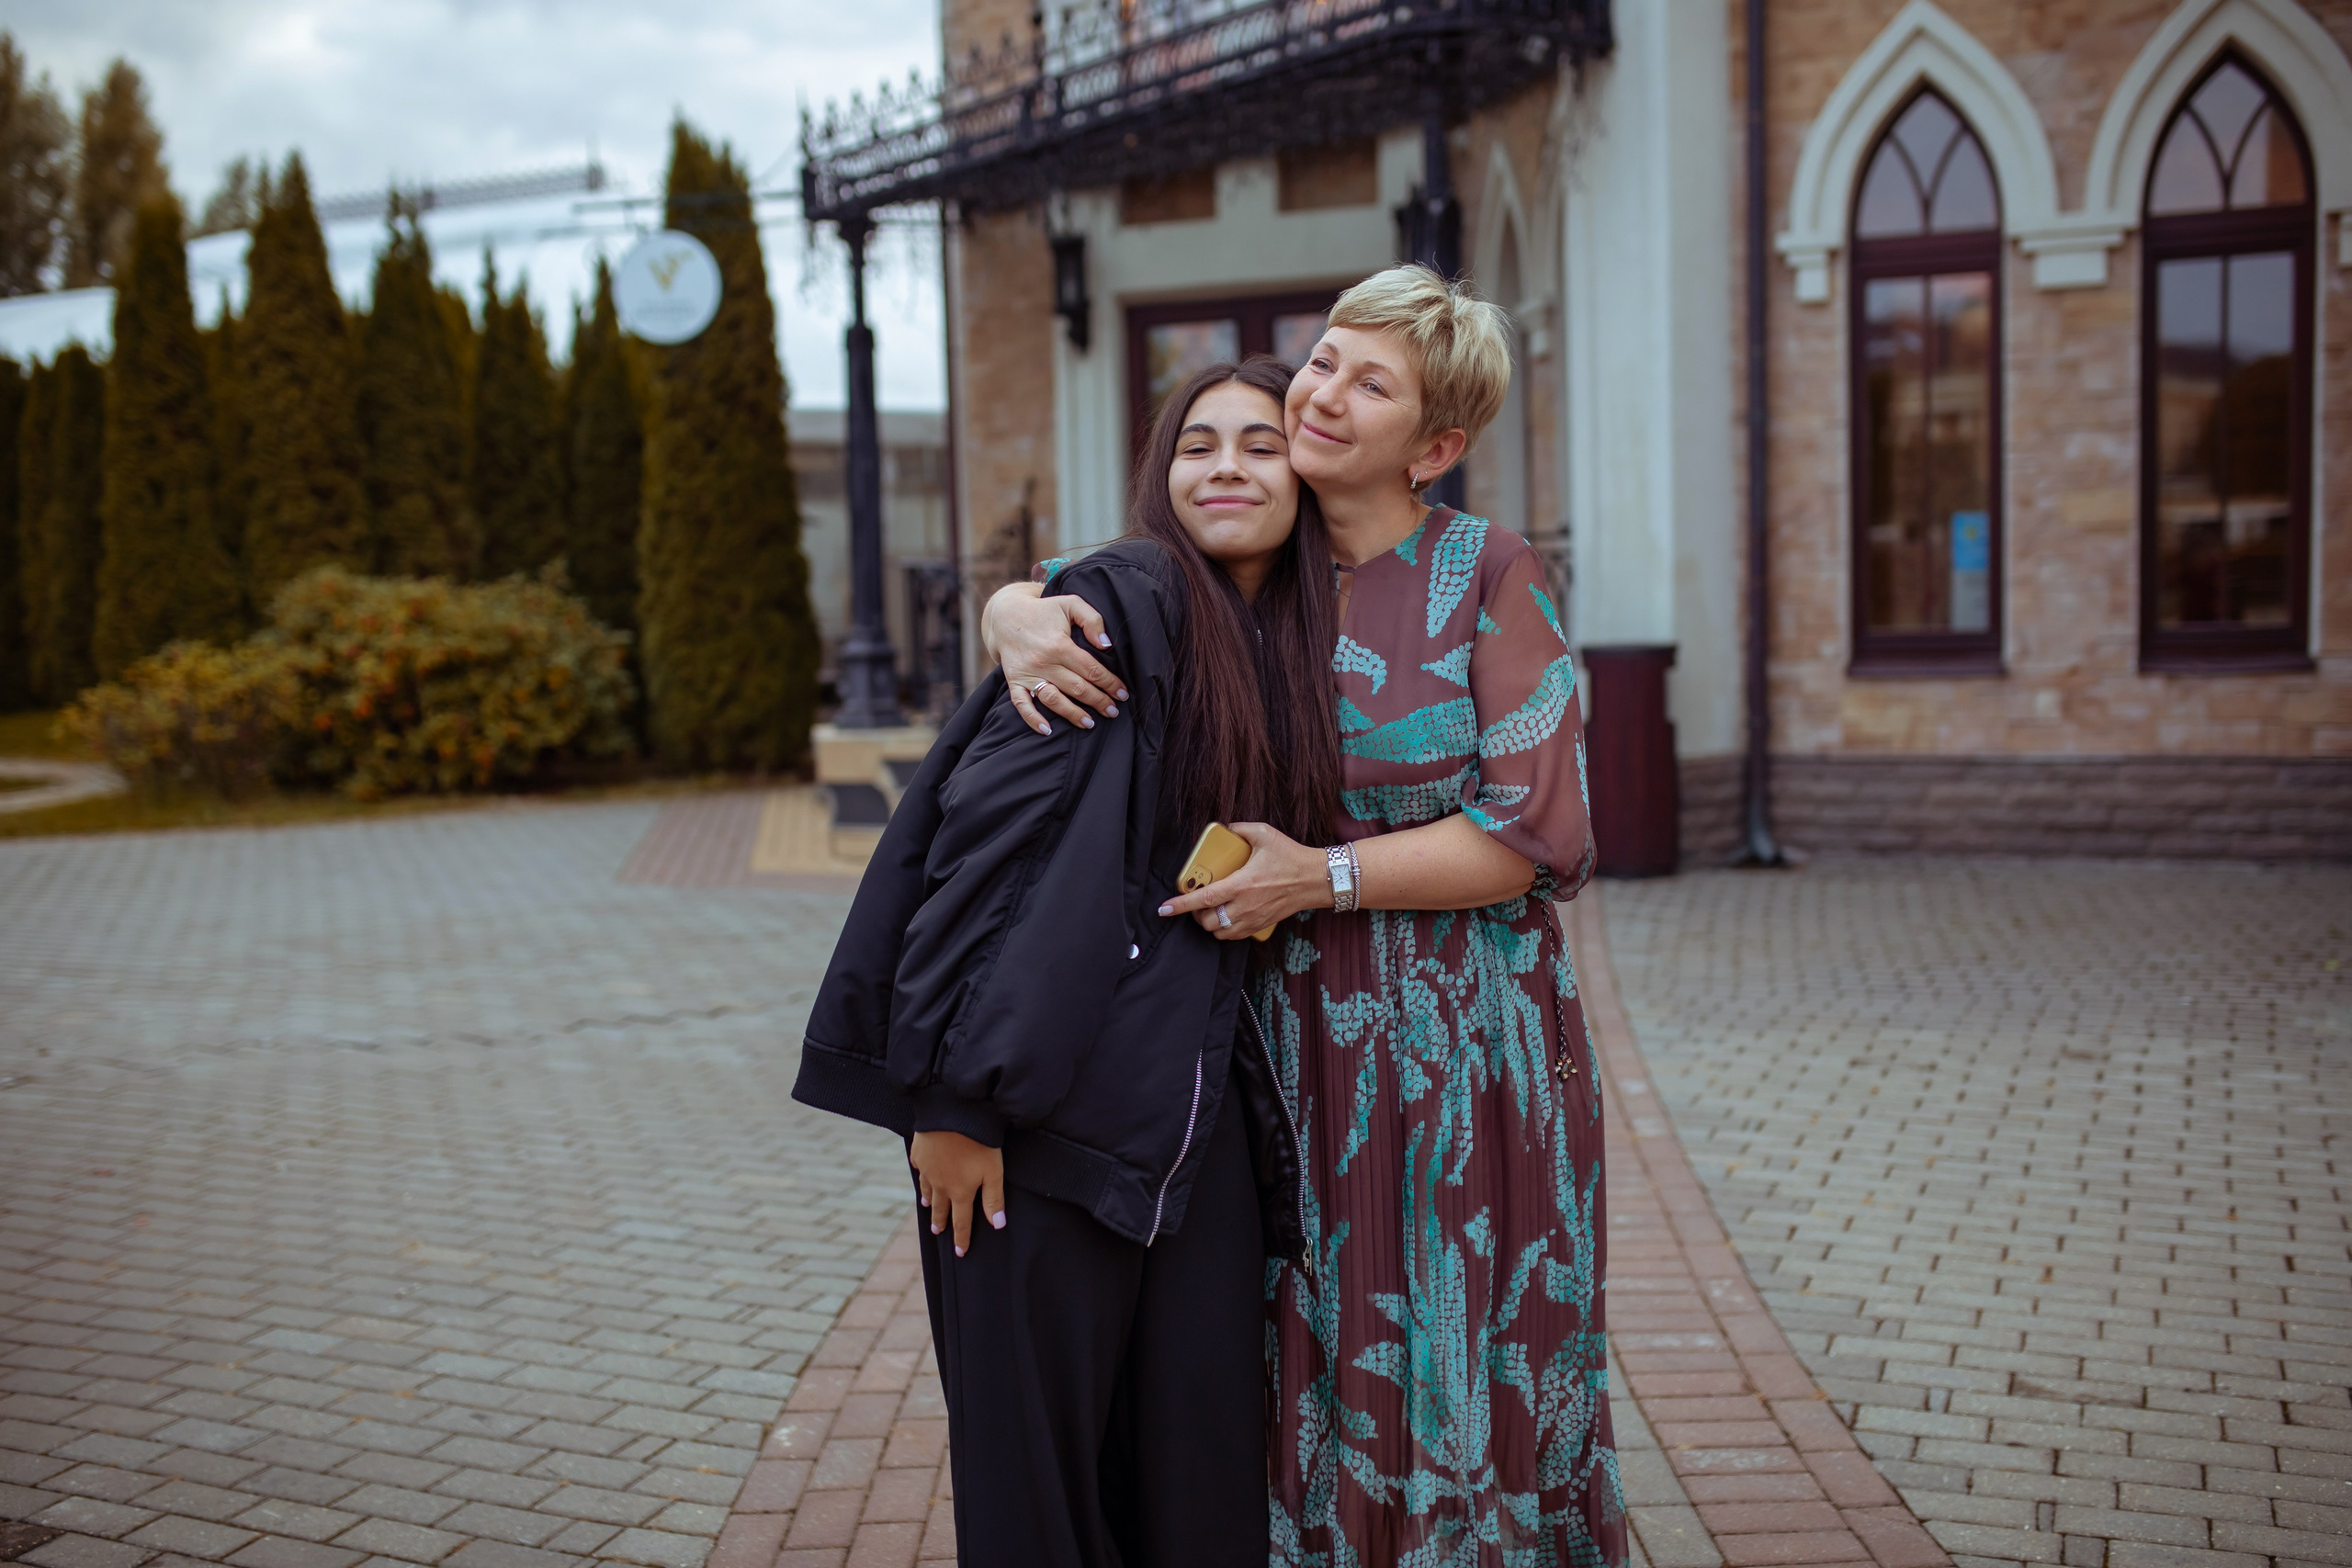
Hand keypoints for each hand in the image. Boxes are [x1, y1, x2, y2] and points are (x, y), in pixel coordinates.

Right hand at [910, 1131, 1005, 1255]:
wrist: (952, 1114)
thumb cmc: (978, 1142)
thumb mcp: (993, 1172)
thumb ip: (994, 1199)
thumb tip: (998, 1225)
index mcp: (960, 1192)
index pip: (962, 1222)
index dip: (962, 1238)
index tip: (960, 1253)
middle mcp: (941, 1185)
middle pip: (941, 1208)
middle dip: (941, 1221)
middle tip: (938, 1231)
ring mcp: (927, 1169)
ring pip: (928, 1190)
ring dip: (929, 1201)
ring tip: (928, 1207)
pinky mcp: (919, 1153)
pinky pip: (919, 1169)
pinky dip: (921, 1175)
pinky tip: (922, 1174)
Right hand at [982, 583, 1126, 733]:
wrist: (1007, 616)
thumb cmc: (1045, 611)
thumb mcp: (1070, 604)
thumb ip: (1092, 620)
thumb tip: (1105, 645)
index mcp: (1060, 644)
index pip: (1091, 670)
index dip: (1110, 683)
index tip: (1122, 693)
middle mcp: (1043, 662)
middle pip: (1077, 688)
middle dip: (1099, 701)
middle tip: (1113, 711)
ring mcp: (1027, 673)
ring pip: (1054, 700)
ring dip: (1073, 714)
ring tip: (1090, 724)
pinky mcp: (1014, 681)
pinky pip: (1022, 704)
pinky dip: (1033, 719)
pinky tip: (1047, 730)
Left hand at [1156, 822, 1331, 940]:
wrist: (1316, 879)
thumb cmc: (1291, 857)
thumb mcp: (1265, 834)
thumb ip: (1241, 829)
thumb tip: (1227, 828)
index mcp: (1242, 884)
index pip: (1204, 899)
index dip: (1180, 905)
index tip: (1164, 909)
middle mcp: (1245, 905)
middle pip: (1207, 921)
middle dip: (1195, 914)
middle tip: (1195, 902)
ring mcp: (1253, 918)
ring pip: (1219, 933)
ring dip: (1210, 924)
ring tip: (1210, 911)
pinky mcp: (1262, 925)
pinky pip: (1235, 936)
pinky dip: (1225, 930)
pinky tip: (1227, 916)